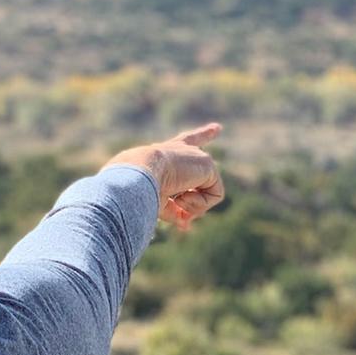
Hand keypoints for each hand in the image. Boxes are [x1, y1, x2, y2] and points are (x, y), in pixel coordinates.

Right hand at [105, 123, 225, 228]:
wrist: (137, 174)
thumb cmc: (137, 187)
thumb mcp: (155, 201)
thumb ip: (173, 211)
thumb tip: (186, 227)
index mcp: (165, 153)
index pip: (186, 142)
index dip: (202, 135)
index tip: (218, 127)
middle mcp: (182, 150)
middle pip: (199, 141)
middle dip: (206, 133)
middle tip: (210, 130)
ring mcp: (197, 156)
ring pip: (205, 191)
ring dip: (190, 204)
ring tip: (174, 197)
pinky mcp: (207, 165)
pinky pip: (213, 197)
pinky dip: (197, 205)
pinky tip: (181, 196)